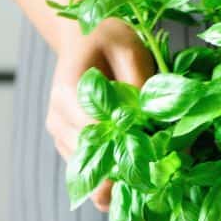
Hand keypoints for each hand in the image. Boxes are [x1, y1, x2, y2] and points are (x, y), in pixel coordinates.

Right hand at [46, 19, 154, 210]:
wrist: (83, 38)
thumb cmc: (108, 40)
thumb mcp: (130, 50)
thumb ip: (140, 85)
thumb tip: (154, 122)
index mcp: (69, 94)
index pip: (100, 135)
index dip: (130, 150)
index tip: (160, 161)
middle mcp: (58, 119)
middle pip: (92, 161)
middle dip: (127, 173)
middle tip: (161, 183)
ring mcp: (60, 134)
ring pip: (89, 173)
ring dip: (119, 180)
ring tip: (153, 182)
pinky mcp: (67, 143)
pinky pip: (89, 170)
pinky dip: (111, 177)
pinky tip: (137, 180)